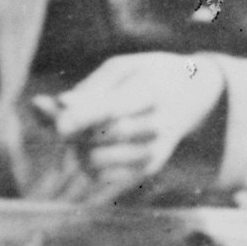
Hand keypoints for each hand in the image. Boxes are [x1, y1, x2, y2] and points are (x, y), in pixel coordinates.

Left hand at [43, 53, 222, 198]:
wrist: (194, 94)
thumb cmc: (147, 76)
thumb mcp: (121, 69)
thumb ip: (87, 89)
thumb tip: (52, 105)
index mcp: (150, 90)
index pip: (114, 109)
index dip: (83, 118)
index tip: (58, 127)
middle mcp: (157, 124)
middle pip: (102, 137)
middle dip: (73, 132)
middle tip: (64, 123)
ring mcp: (155, 149)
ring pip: (97, 161)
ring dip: (78, 150)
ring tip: (84, 134)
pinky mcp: (149, 167)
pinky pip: (102, 176)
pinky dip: (88, 164)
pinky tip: (94, 148)